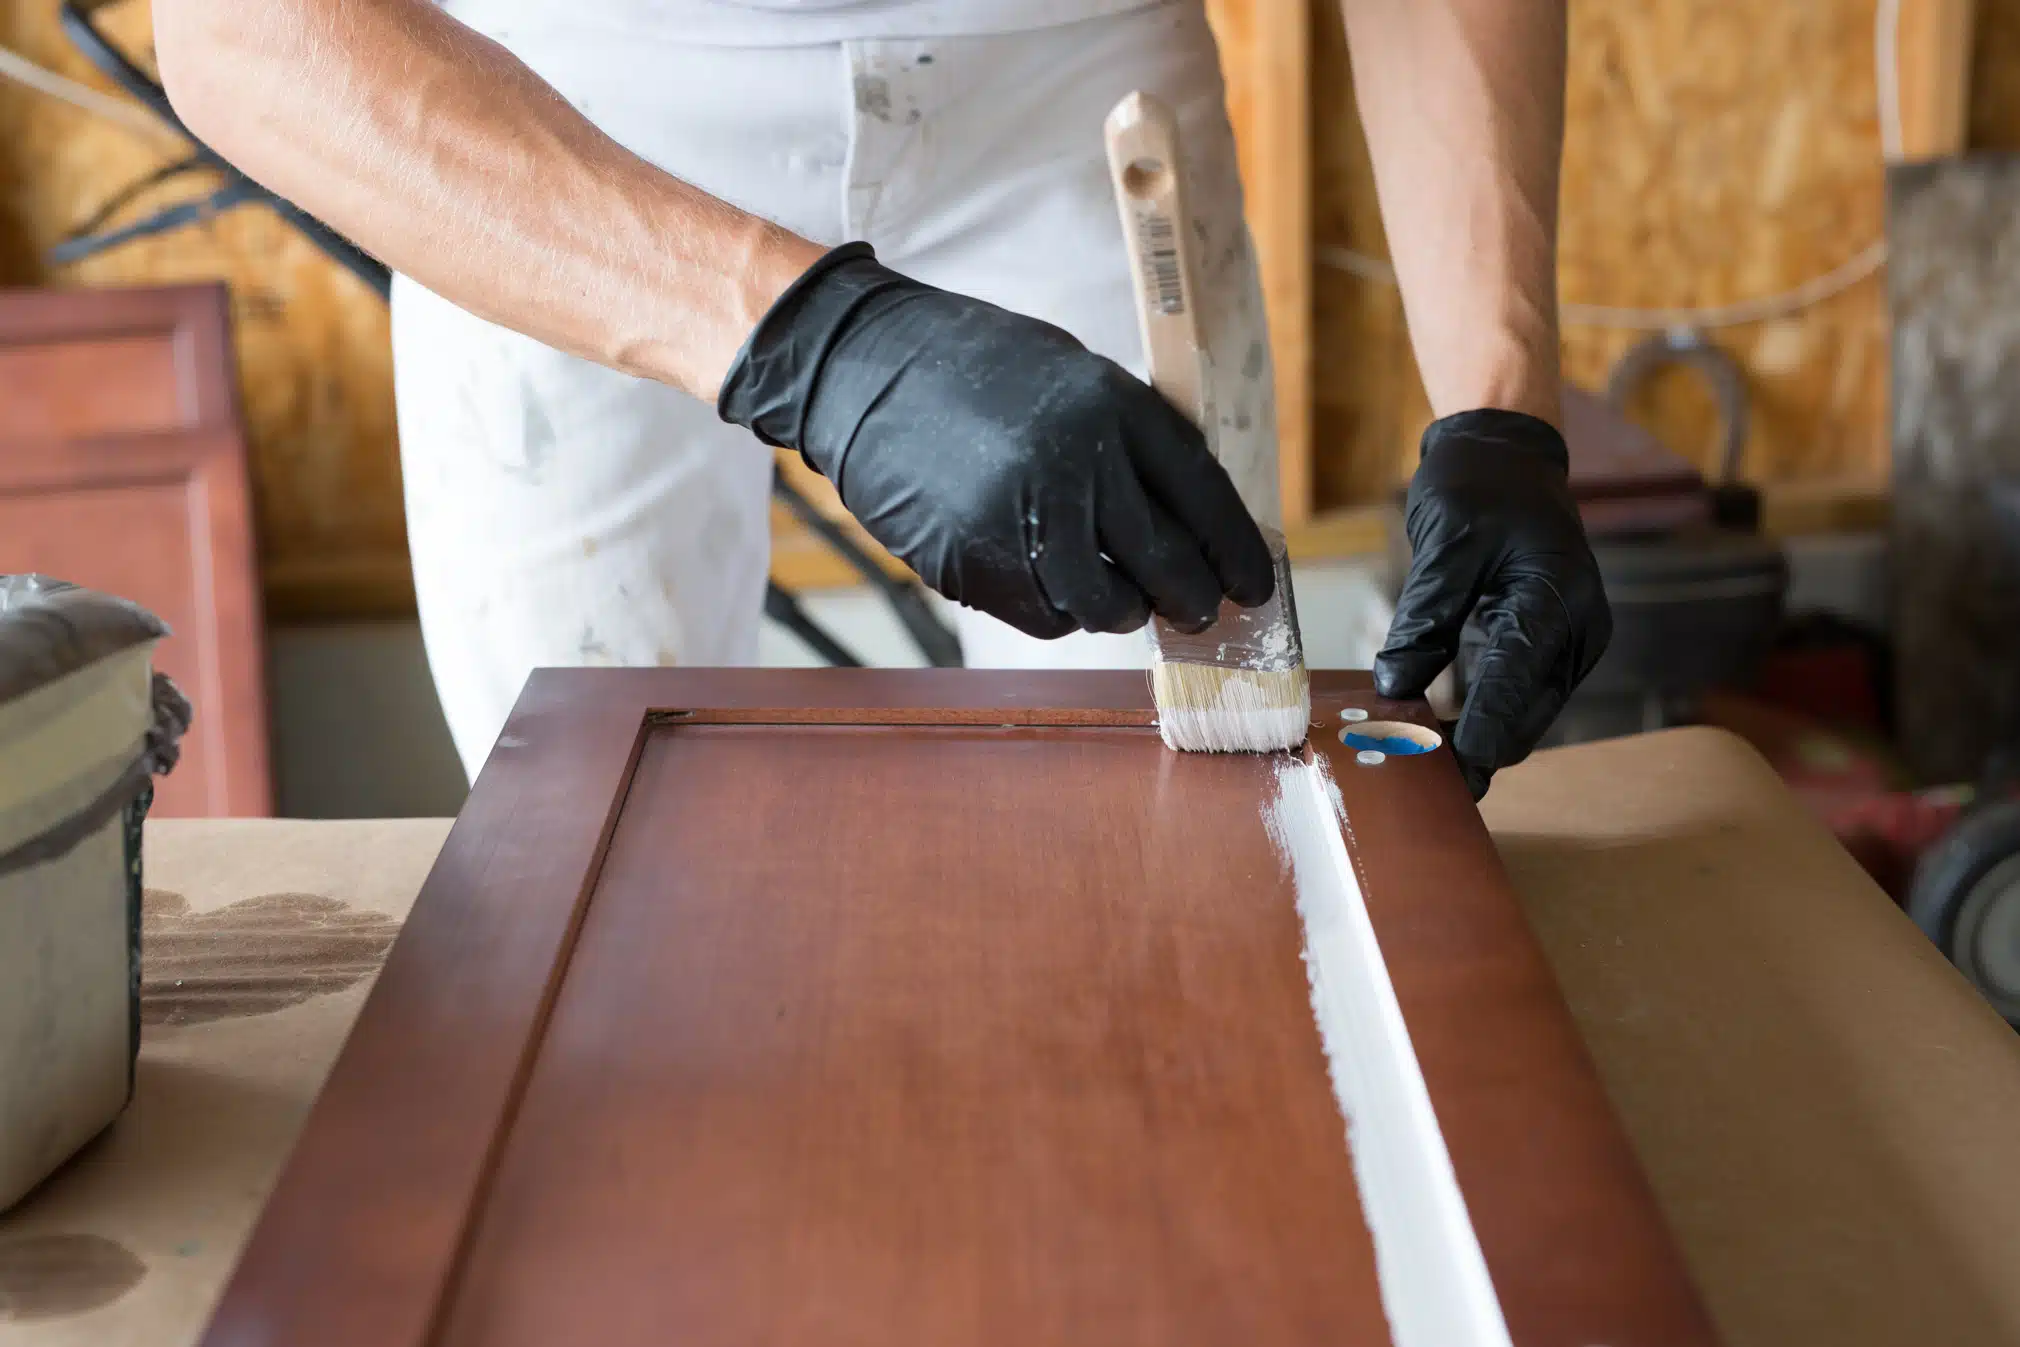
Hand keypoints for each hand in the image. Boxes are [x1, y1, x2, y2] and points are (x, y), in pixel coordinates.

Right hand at [717, 243, 1274, 638]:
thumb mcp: (1068, 376)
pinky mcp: (971, 556)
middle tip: (1194, 610)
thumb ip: (1125, 441)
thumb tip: (1187, 526)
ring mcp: (1020, 511)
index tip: (1253, 587)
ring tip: (1115, 600)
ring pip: (1102, 600)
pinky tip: (1050, 587)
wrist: (859, 366)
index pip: (1201, 492)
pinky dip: (1056, 612)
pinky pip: (1040, 614)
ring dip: (1118, 610)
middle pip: (1165, 560)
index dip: (1235, 550)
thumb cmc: (971, 369)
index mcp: (1110, 402)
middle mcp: (1075, 457)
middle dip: (1189, 598)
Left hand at [1374, 410, 1609, 798]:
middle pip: (1528, 714)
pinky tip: (1431, 736)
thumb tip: (1394, 684)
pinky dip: (1478, 715)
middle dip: (1478, 750)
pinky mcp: (1543, 645)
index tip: (1447, 776)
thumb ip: (1426, 614)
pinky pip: (1513, 693)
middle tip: (1419, 783)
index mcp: (1558, 597)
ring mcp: (1565, 641)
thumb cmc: (1481, 485)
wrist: (1507, 455)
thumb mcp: (1447, 541)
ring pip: (1523, 713)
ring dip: (1477, 739)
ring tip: (1418, 768)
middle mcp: (1576, 628)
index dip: (1481, 734)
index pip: (1517, 681)